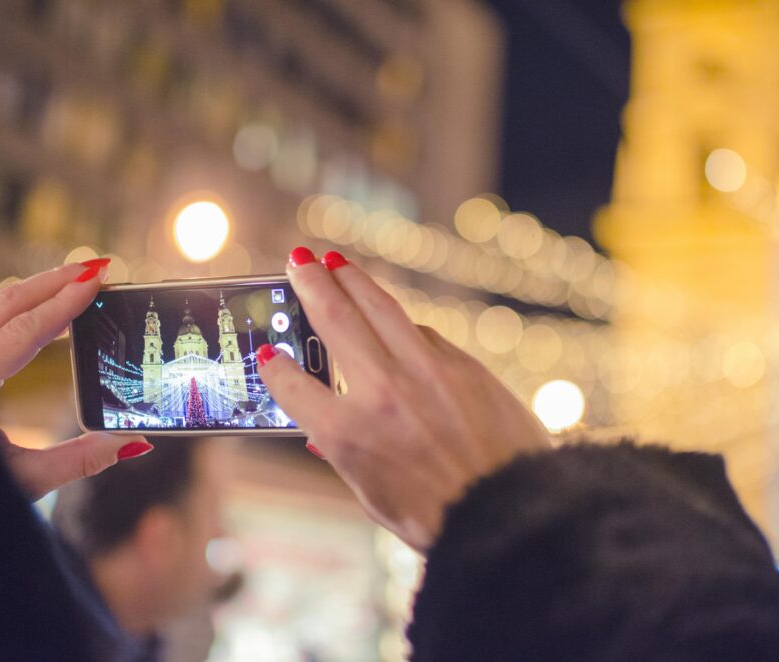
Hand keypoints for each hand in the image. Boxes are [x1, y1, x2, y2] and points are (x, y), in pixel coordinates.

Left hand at [0, 260, 153, 499]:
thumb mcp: (23, 479)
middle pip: (9, 303)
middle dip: (55, 280)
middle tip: (99, 268)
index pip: (27, 329)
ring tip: (77, 281)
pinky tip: (45, 311)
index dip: (65, 302)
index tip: (97, 280)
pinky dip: (21, 310)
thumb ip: (79, 461)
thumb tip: (133, 442)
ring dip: (39, 291)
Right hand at [258, 248, 551, 551]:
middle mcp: (379, 392)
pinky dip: (400, 322)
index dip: (274, 366)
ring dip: (353, 280)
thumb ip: (344, 453)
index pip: (291, 382)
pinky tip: (391, 319)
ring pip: (379, 307)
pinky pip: (422, 332)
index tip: (269, 353)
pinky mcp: (462, 364)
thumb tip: (323, 430)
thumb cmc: (436, 516)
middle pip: (334, 319)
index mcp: (346, 433)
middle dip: (310, 284)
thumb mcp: (371, 494)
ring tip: (336, 263)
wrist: (509, 512)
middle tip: (298, 261)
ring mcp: (424, 371)